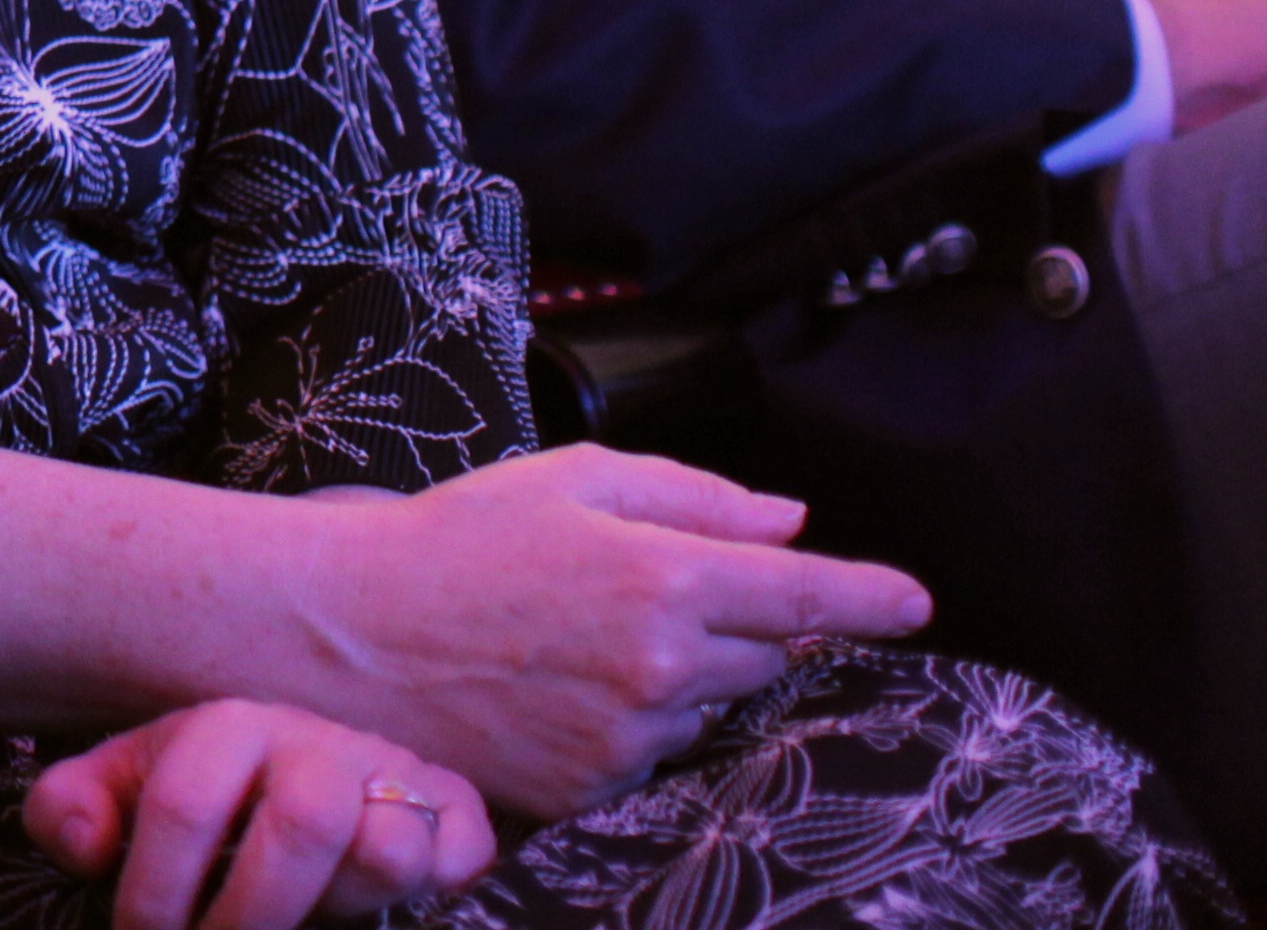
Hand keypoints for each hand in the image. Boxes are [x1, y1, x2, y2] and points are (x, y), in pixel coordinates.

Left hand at [25, 701, 496, 929]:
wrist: (295, 765)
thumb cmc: (196, 791)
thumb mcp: (118, 792)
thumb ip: (68, 811)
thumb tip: (89, 850)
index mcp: (227, 727)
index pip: (186, 806)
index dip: (156, 891)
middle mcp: (316, 741)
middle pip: (303, 826)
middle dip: (252, 914)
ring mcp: (392, 771)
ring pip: (389, 847)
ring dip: (340, 908)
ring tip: (303, 924)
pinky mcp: (454, 806)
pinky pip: (461, 853)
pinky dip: (432, 890)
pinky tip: (381, 910)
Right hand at [280, 447, 925, 816]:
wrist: (349, 636)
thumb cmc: (451, 541)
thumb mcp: (567, 478)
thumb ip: (692, 495)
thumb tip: (788, 521)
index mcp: (664, 578)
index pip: (809, 595)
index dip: (874, 599)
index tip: (917, 604)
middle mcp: (664, 668)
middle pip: (767, 654)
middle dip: (737, 624)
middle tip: (643, 592)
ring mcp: (633, 737)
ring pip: (711, 706)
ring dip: (682, 676)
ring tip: (579, 640)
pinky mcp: (598, 787)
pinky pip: (657, 752)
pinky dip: (633, 721)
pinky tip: (560, 687)